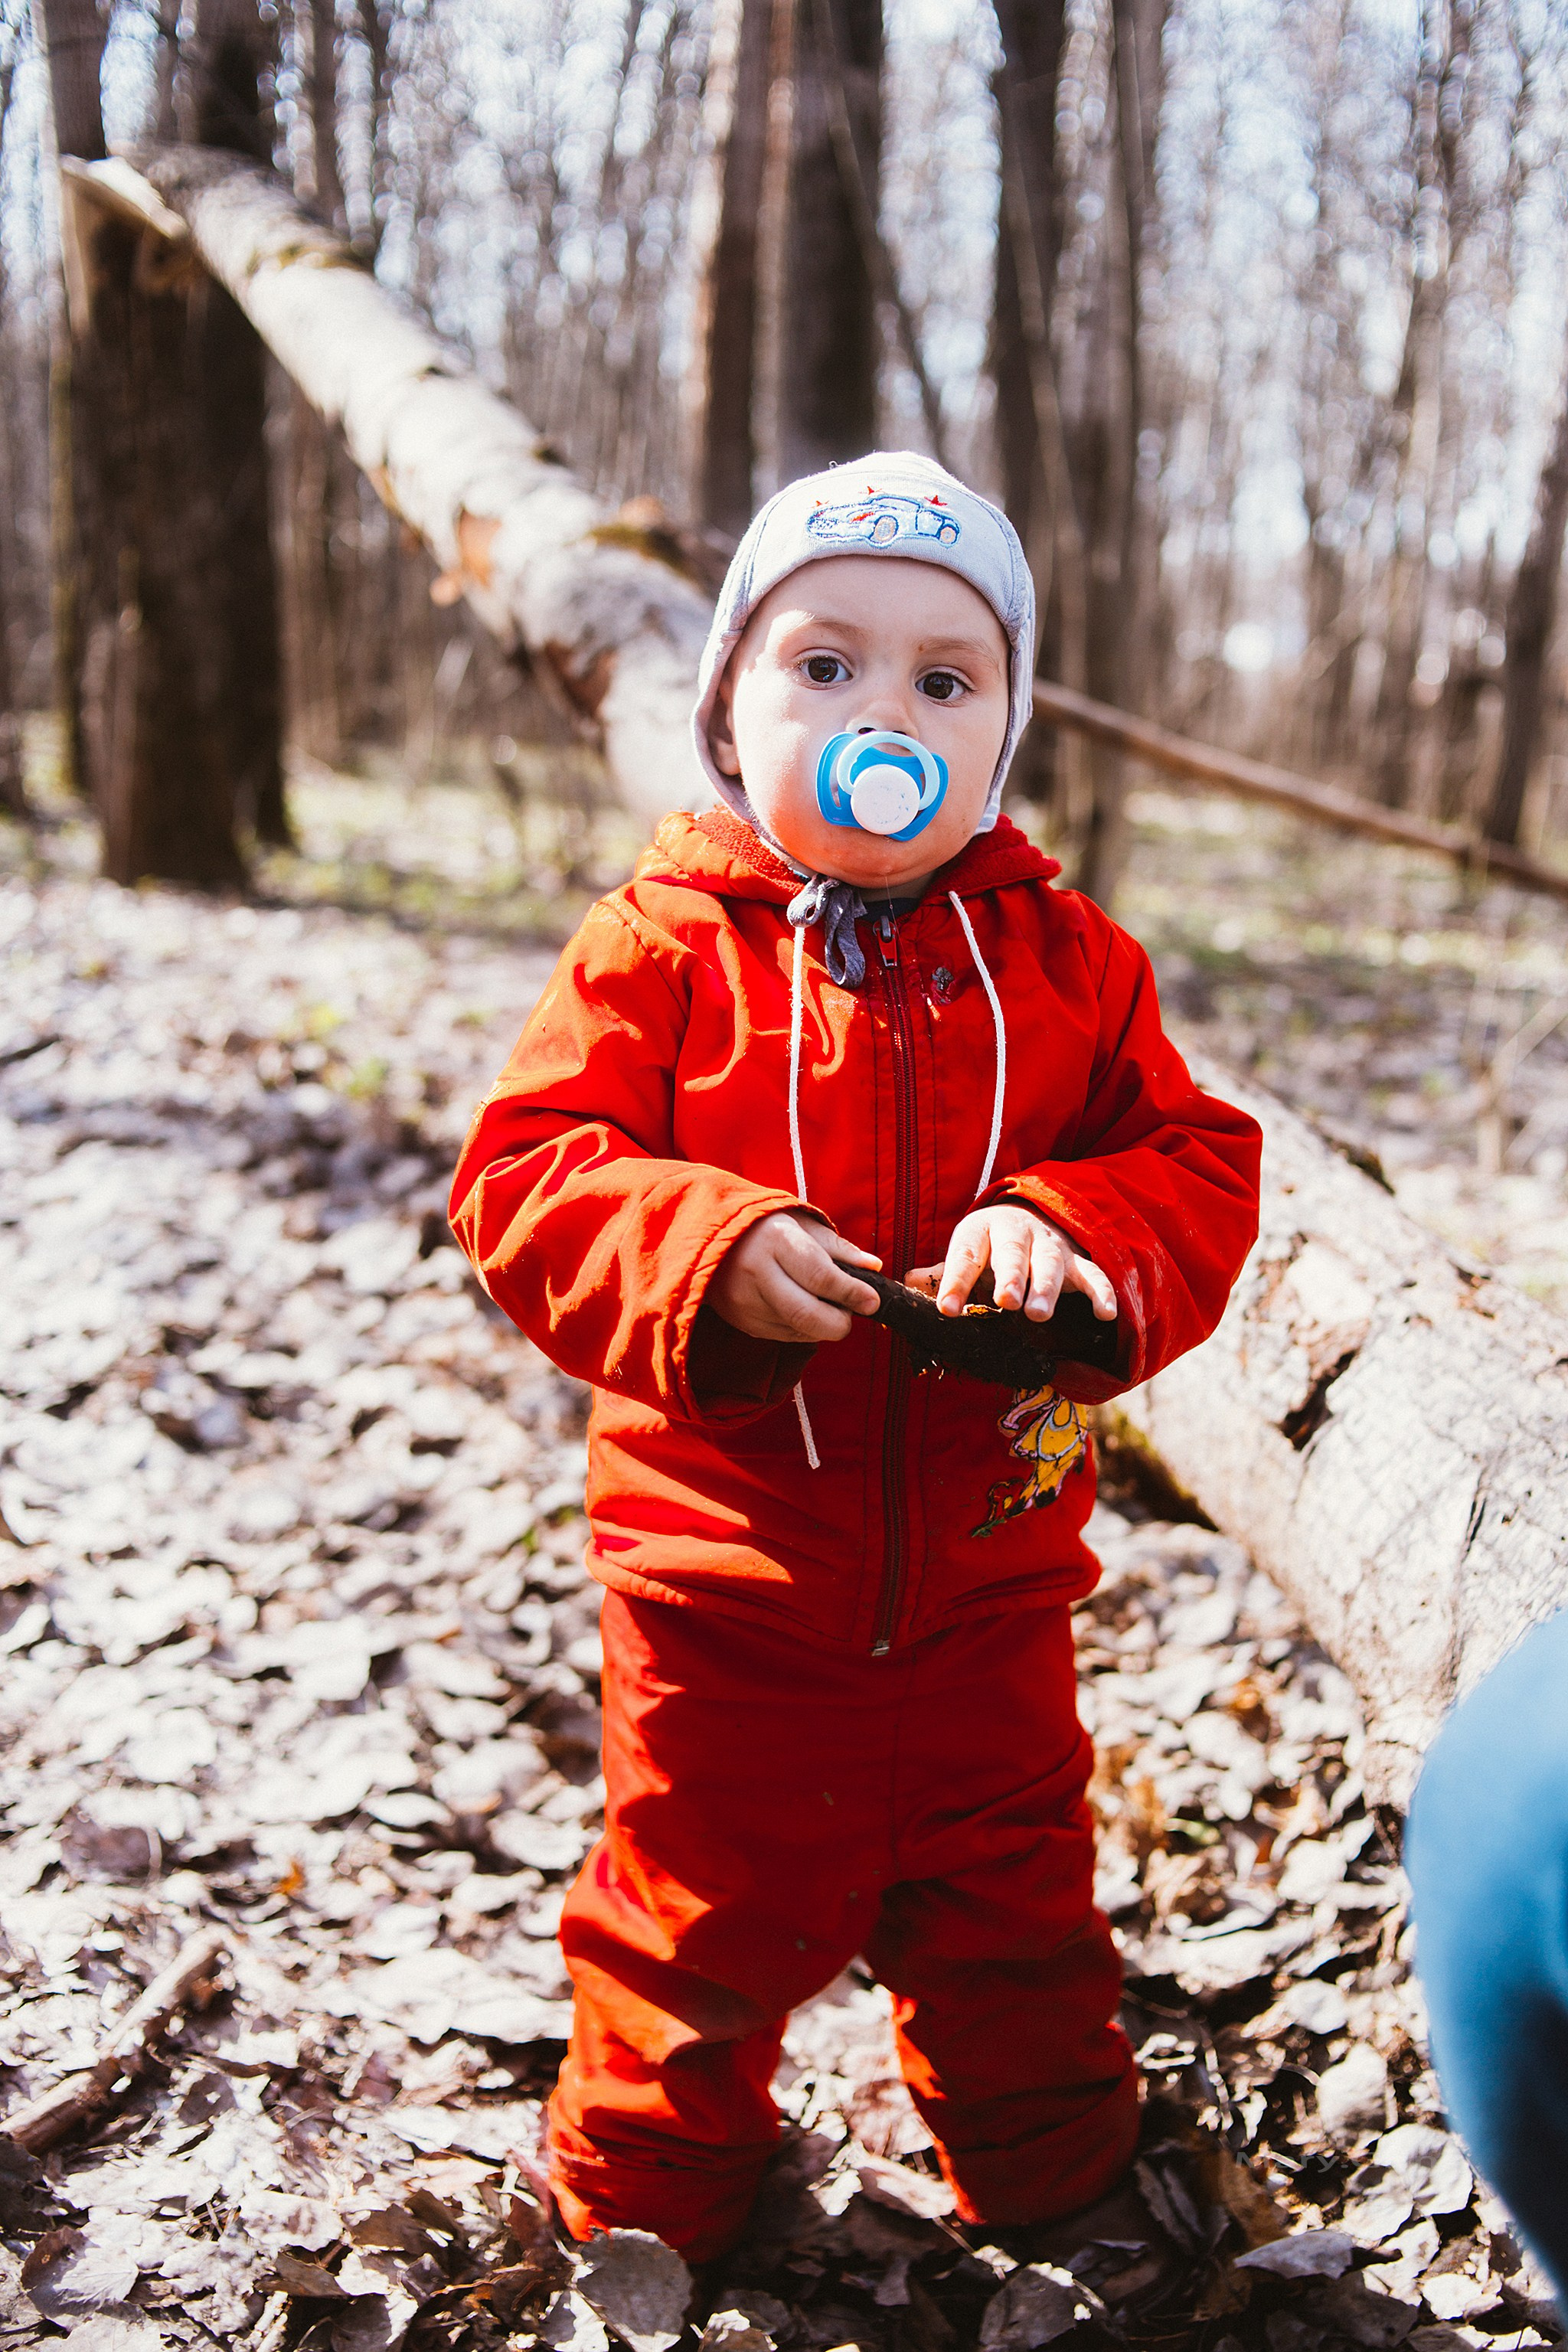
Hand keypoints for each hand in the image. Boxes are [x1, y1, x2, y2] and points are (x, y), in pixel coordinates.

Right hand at [710, 1210, 882, 1343]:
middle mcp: (756, 1273)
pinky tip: (803, 1309)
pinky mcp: (742, 1321)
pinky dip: (804, 1329)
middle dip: (840, 1323)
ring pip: (798, 1330)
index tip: (873, 1301)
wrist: (712, 1237)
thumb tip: (873, 1267)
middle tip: (851, 1313)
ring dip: (823, 1326)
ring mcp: (746, 1302)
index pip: (821, 1277)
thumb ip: (839, 1248)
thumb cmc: (766, 1227)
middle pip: (807, 1314)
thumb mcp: (802, 1223)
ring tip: (826, 1305)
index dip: (851, 1293)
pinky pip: (784, 1336)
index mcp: (776, 1240)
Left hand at [906, 1205, 1116, 1322]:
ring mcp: (1049, 1245)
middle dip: (1010, 1277)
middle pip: (1012, 1253)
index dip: (956, 1283)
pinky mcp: (1077, 1260)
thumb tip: (909, 1283)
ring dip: (1046, 1287)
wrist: (1031, 1214)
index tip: (948, 1309)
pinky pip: (1093, 1274)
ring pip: (1050, 1263)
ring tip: (1038, 1314)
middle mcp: (1017, 1233)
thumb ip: (943, 1273)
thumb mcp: (965, 1252)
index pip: (965, 1255)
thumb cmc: (990, 1246)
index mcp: (980, 1230)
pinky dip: (1101, 1292)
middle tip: (1006, 1302)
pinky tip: (1105, 1314)